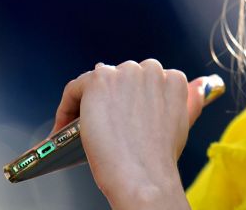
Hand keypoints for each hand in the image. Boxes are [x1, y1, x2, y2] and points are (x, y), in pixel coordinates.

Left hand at [51, 59, 207, 207]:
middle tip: (102, 121)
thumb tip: (184, 90)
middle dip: (113, 96)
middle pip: (124, 76)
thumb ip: (182, 104)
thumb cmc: (159, 159)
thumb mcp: (180, 125)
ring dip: (89, 100)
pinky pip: (75, 88)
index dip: (133, 97)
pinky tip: (61, 127)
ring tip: (77, 126)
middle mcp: (152, 69)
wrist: (144, 176)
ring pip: (99, 81)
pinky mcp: (100, 81)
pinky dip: (66, 107)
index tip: (123, 114)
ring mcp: (126, 73)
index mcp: (173, 79)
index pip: (148, 80)